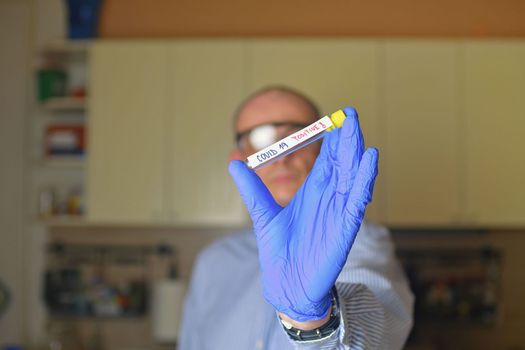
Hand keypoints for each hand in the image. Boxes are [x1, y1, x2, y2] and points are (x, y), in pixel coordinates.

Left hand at [229, 107, 377, 321]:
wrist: (287, 282)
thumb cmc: (279, 249)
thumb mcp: (262, 213)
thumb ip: (252, 188)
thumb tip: (234, 162)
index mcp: (313, 192)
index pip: (327, 159)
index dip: (331, 139)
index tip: (335, 118)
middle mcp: (329, 197)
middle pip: (342, 161)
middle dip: (347, 137)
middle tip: (350, 112)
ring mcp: (340, 209)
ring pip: (352, 174)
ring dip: (356, 151)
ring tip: (357, 128)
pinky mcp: (346, 224)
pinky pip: (359, 198)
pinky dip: (365, 178)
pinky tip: (370, 158)